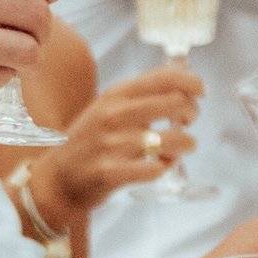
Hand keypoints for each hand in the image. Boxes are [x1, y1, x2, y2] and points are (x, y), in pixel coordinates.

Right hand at [32, 66, 205, 224]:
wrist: (56, 180)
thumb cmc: (88, 143)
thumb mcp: (106, 108)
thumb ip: (138, 97)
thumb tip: (181, 83)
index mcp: (115, 94)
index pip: (164, 77)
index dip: (191, 82)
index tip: (201, 92)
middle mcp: (113, 114)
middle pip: (176, 103)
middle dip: (192, 113)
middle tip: (189, 122)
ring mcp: (112, 144)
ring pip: (173, 139)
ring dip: (185, 144)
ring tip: (179, 148)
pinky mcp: (111, 172)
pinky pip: (156, 169)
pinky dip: (165, 167)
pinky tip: (158, 166)